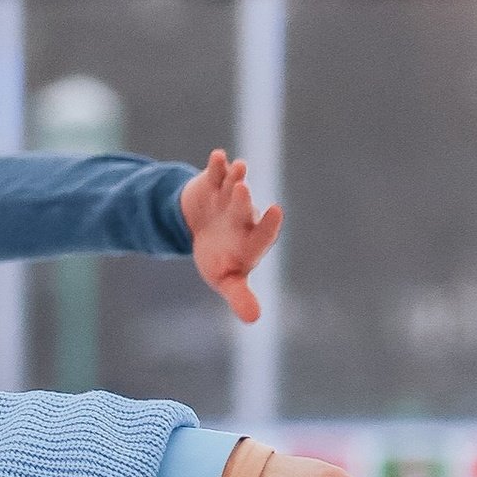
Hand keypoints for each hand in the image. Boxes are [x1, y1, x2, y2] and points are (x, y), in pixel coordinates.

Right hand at [180, 149, 282, 326]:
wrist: (200, 230)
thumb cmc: (220, 259)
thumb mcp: (226, 280)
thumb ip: (240, 296)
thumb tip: (254, 320)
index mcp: (251, 239)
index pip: (264, 232)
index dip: (269, 223)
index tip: (276, 210)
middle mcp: (244, 215)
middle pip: (245, 207)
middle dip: (243, 199)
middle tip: (242, 189)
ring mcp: (228, 197)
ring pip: (235, 185)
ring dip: (236, 176)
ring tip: (239, 167)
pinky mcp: (212, 184)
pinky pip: (217, 172)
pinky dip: (218, 165)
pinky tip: (219, 156)